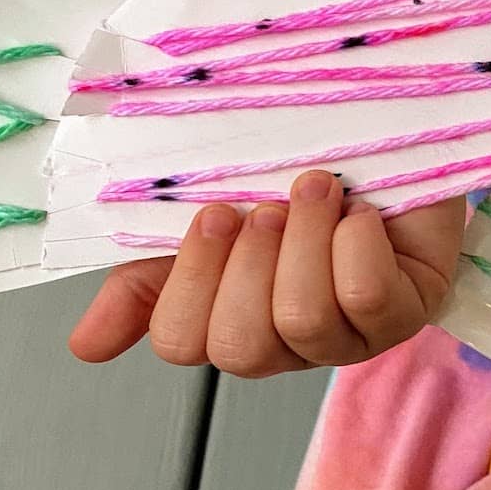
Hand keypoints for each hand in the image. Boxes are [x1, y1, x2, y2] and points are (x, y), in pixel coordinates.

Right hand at [69, 170, 465, 377]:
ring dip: (304, 242)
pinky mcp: (407, 313)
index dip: (193, 281)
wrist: (383, 141)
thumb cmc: (297, 184)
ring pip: (304, 321)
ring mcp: (352, 336)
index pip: (182, 342)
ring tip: (318, 193)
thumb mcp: (211, 220)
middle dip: (250, 266)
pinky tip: (359, 214)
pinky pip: (366, 298)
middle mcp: (291, 343)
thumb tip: (83, 347)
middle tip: (268, 210)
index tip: (215, 216)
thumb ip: (147, 280)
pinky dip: (354, 243)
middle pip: (241, 348)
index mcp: (233, 319)